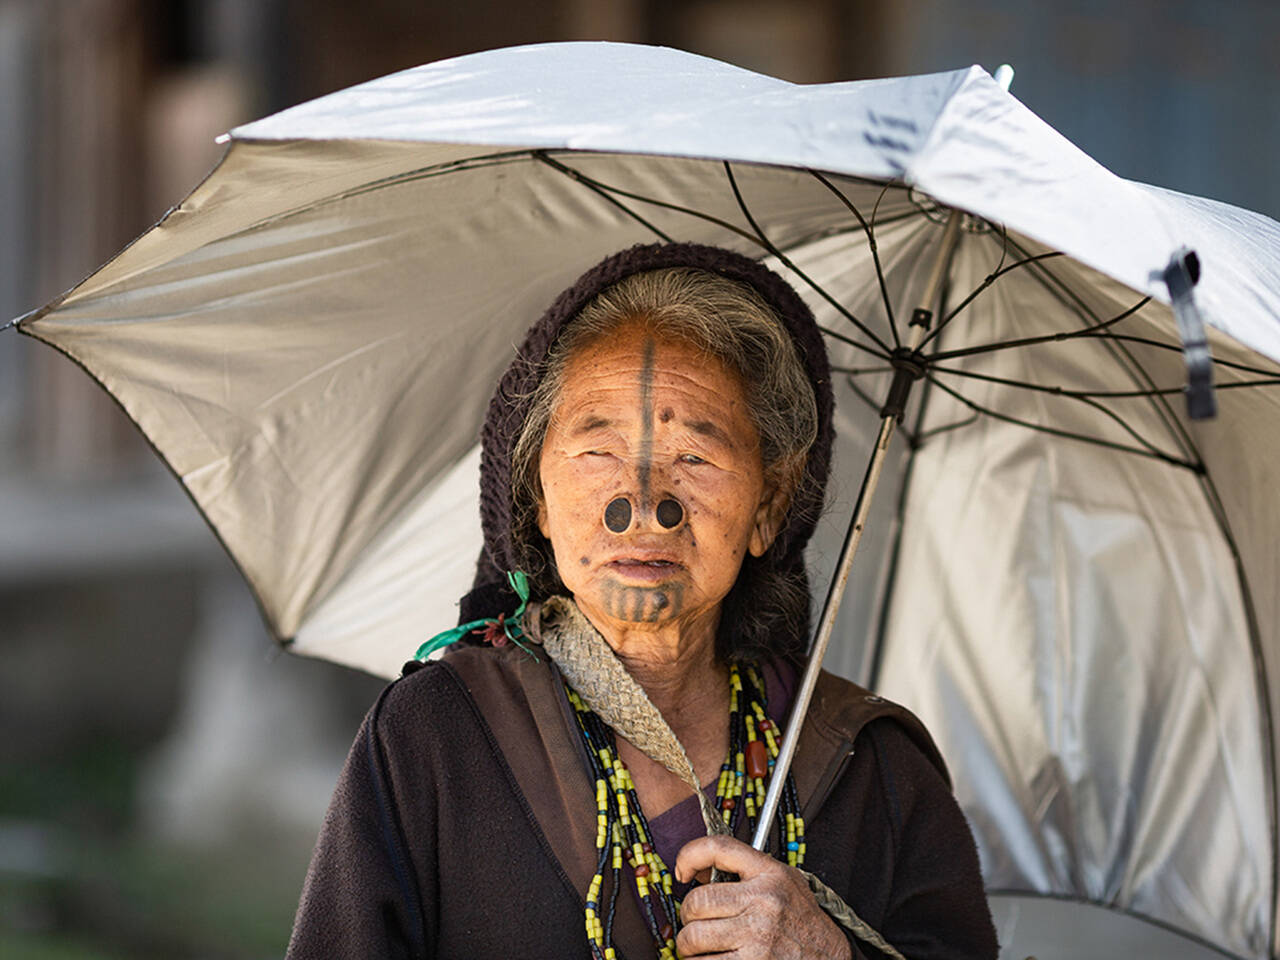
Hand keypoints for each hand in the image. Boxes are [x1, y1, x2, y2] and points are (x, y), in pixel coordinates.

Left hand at [674, 835, 851, 958]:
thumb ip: (746, 873)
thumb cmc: (801, 923)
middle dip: (688, 918)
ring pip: (692, 938)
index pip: (718, 848)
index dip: (689, 855)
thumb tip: (694, 874)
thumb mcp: (784, 884)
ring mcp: (758, 936)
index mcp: (770, 874)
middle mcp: (764, 901)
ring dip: (689, 948)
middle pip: (696, 901)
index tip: (681, 872)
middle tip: (696, 926)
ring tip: (702, 950)